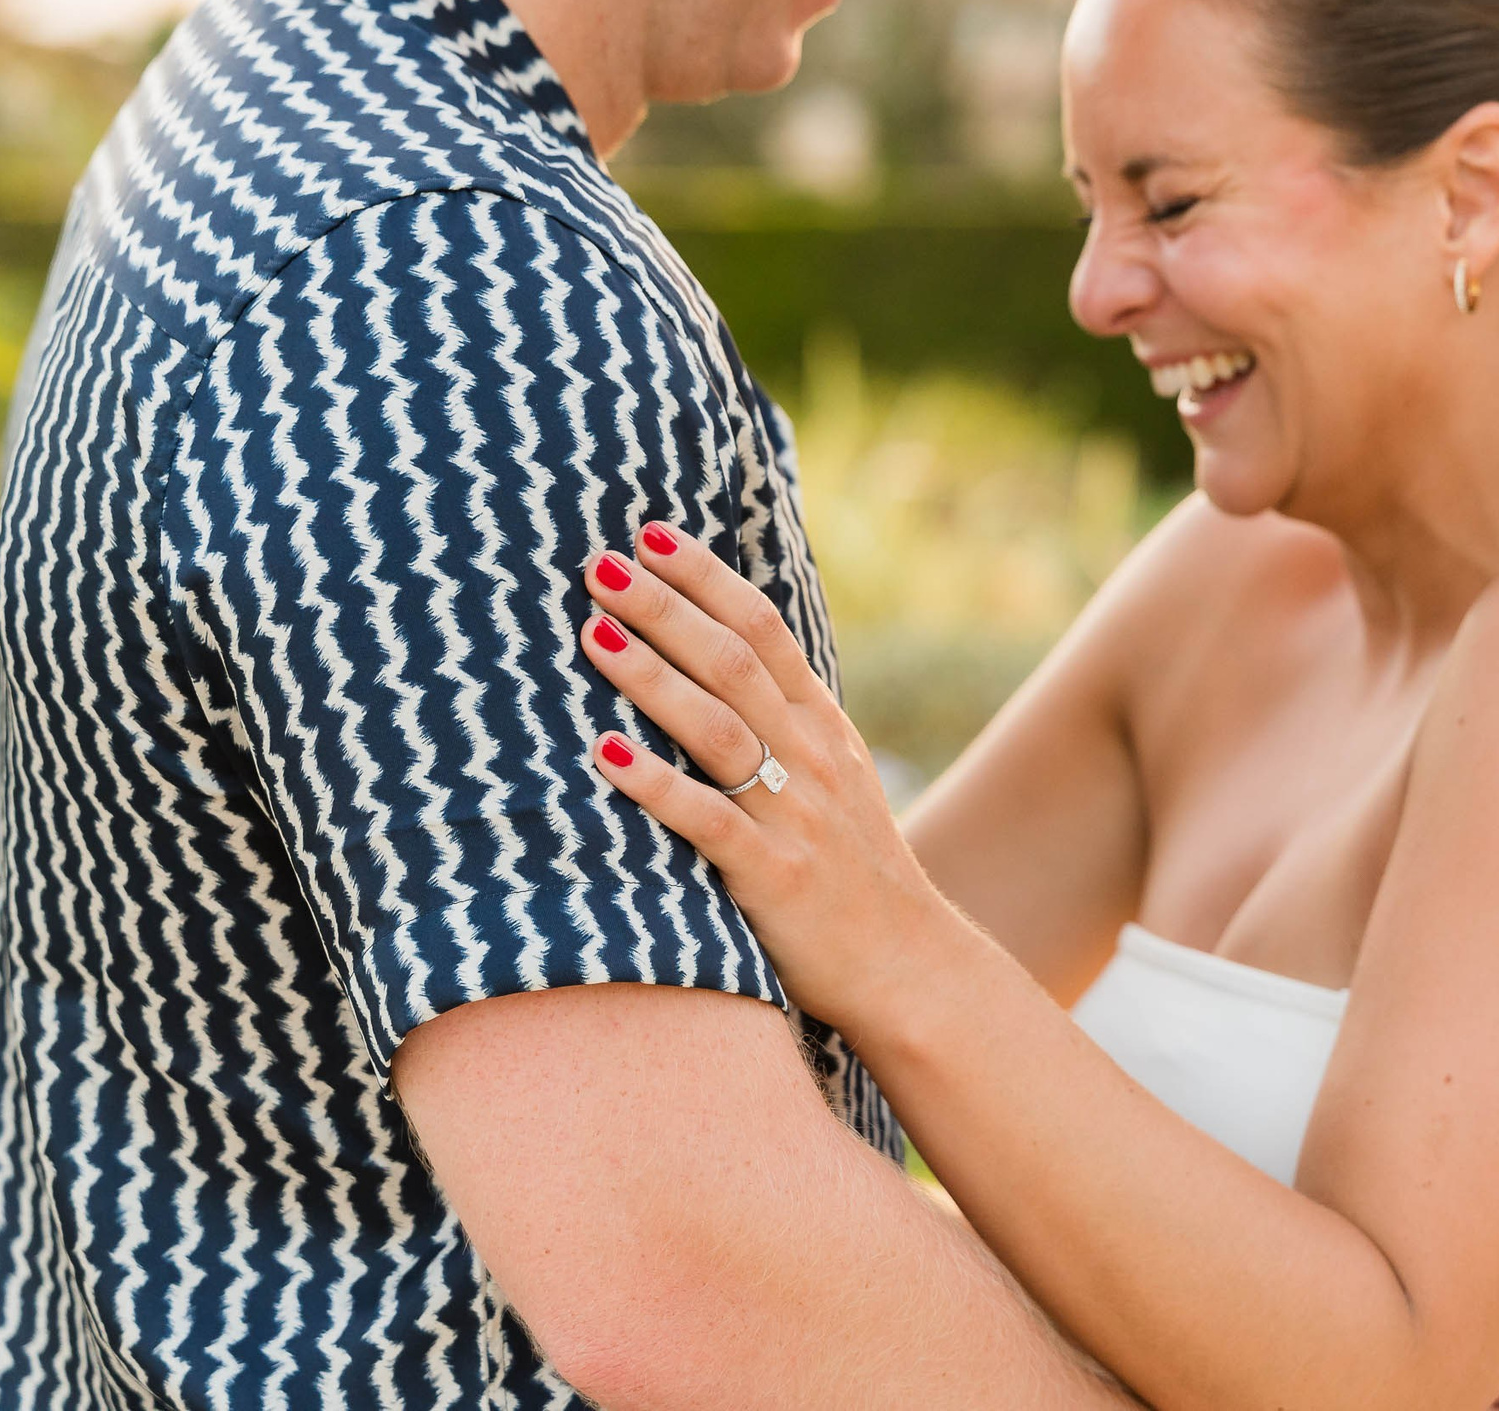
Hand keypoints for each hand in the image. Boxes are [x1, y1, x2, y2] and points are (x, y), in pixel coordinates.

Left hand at [576, 524, 956, 1033]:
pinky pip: (707, 820)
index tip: (651, 536)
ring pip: (716, 726)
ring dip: (650, 675)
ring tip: (592, 634)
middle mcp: (809, 757)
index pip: (763, 628)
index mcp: (821, 725)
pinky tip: (604, 754)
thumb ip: (781, 721)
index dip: (706, 578)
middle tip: (599, 563)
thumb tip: (711, 661)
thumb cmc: (850, 868)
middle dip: (663, 607)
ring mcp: (793, 814)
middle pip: (731, 661)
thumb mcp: (831, 777)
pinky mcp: (772, 875)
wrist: (906, 963)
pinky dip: (654, 784)